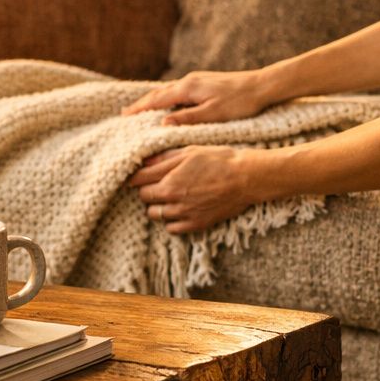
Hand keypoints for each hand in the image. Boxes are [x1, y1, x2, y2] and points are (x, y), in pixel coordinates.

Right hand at [121, 69, 277, 125]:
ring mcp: (196, 80)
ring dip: (153, 100)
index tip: (124, 117)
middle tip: (125, 114)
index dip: (139, 109)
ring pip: (168, 91)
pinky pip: (178, 90)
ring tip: (142, 110)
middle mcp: (188, 81)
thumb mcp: (213, 114)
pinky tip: (168, 104)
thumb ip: (187, 119)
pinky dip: (166, 98)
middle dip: (142, 104)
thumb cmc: (239, 103)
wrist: (261, 86)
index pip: (156, 100)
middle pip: (159, 93)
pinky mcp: (204, 82)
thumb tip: (161, 125)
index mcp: (187, 89)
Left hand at [128, 145, 265, 233]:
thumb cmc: (218, 160)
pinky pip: (171, 229)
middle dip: (146, 190)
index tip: (134, 177)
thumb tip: (143, 162)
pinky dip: (170, 221)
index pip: (138, 181)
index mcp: (169, 179)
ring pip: (155, 215)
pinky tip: (178, 210)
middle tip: (156, 184)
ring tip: (167, 197)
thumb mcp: (189, 152)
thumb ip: (164, 158)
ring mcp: (184, 214)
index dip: (134, 178)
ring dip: (157, 206)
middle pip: (144, 198)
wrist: (245, 178)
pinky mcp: (196, 224)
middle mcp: (173, 199)